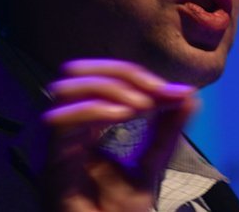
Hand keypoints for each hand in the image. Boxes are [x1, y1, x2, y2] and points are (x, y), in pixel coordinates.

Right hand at [42, 59, 198, 211]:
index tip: (173, 91)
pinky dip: (93, 110)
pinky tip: (124, 116)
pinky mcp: (50, 165)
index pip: (102, 80)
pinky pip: (60, 122)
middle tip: (157, 91)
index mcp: (86, 127)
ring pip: (66, 90)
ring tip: (143, 105)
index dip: (137, 77)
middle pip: (78, 74)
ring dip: (109, 88)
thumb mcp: (151, 165)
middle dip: (122, 74)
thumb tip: (187, 95)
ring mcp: (56, 146)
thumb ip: (166, 131)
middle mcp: (66, 131)